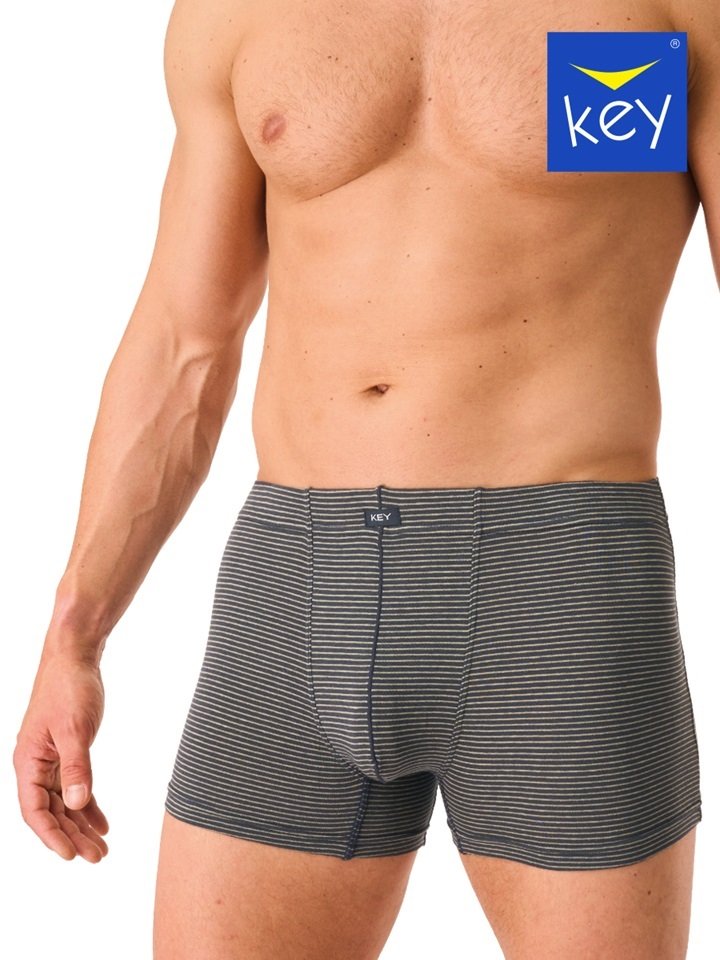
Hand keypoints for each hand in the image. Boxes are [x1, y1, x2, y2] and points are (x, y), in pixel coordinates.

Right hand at [13, 651, 109, 861]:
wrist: (75, 657)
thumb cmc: (69, 687)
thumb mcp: (75, 729)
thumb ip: (77, 767)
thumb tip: (77, 804)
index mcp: (28, 760)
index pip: (35, 809)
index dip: (52, 835)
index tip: (71, 855)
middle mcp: (35, 764)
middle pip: (51, 811)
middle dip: (72, 836)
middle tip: (97, 857)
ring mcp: (50, 759)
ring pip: (64, 802)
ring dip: (81, 824)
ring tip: (102, 847)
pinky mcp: (67, 752)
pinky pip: (75, 786)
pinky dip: (88, 804)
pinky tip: (102, 822)